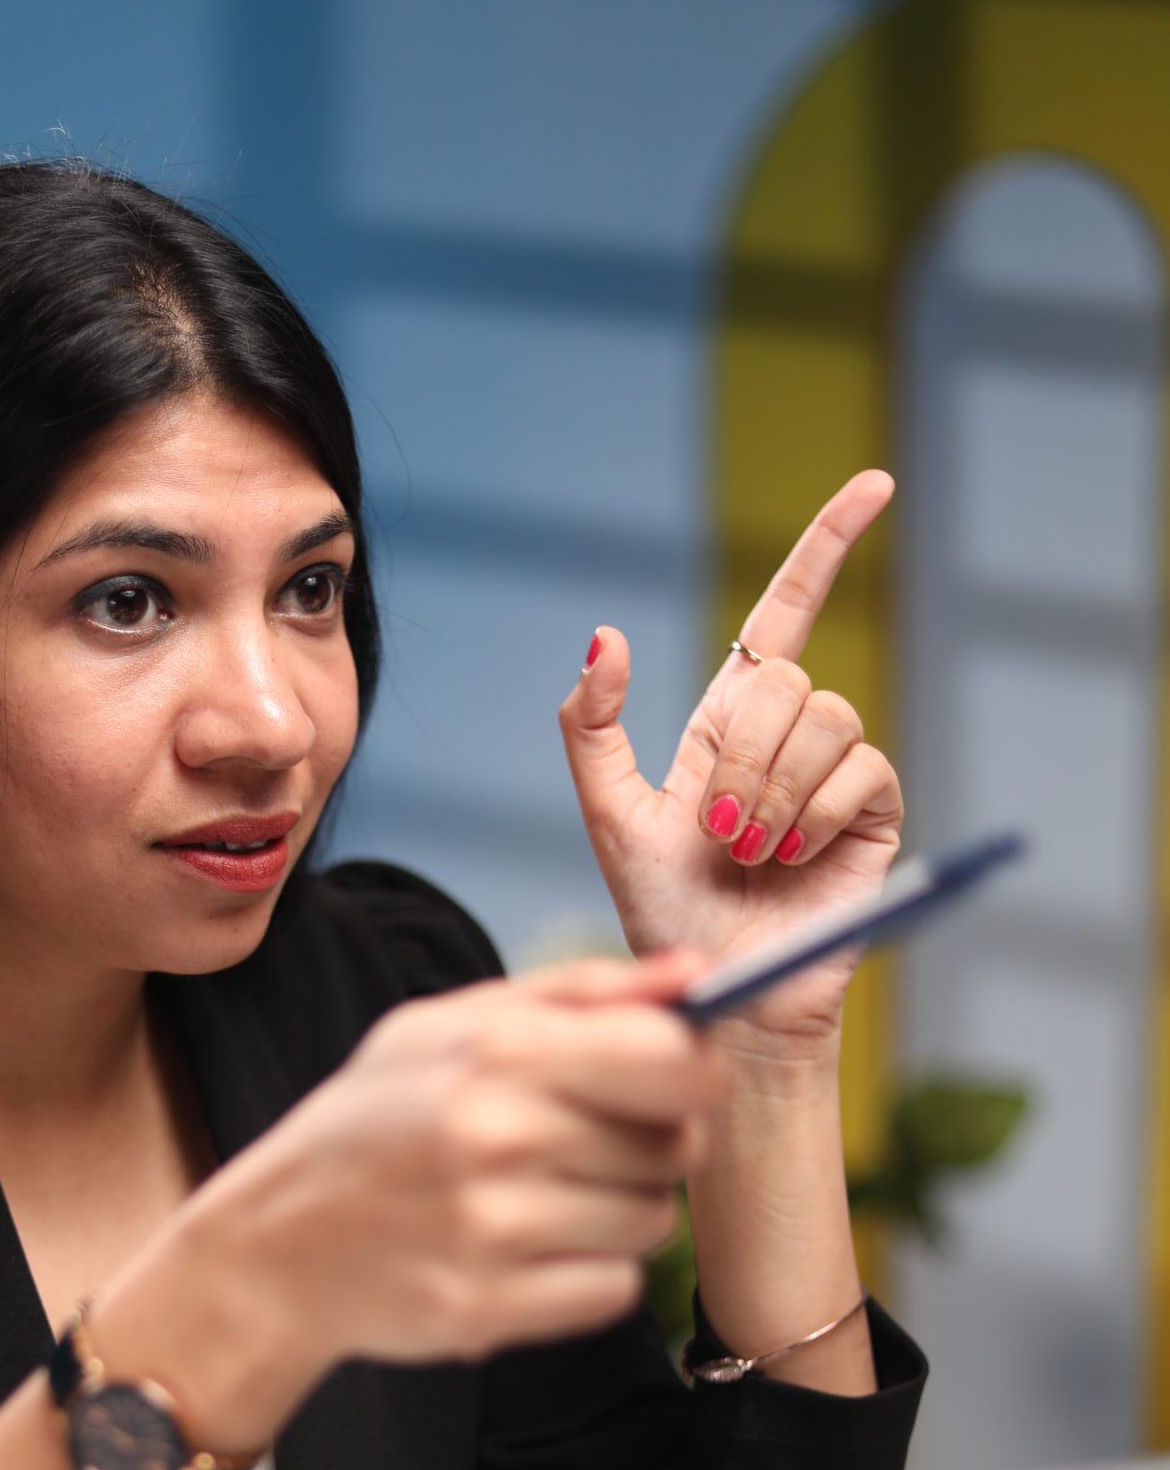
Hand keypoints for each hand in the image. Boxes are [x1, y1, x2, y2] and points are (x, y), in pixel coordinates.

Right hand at [188, 948, 725, 1388]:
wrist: (273, 1247)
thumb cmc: (372, 1123)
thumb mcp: (448, 1026)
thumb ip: (577, 992)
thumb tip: (694, 977)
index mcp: (496, 1054)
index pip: (674, 1060)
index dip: (693, 1073)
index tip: (668, 1083)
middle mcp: (497, 1139)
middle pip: (675, 1146)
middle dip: (647, 1145)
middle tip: (575, 1146)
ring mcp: (493, 1232)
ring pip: (651, 1222)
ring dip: (616, 1213)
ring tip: (540, 1199)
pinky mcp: (489, 1309)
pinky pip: (613, 1290)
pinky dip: (586, 1275)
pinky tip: (526, 1252)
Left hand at [557, 471, 903, 1054]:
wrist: (720, 984)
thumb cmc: (665, 912)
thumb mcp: (608, 815)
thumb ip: (592, 726)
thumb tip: (604, 633)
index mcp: (728, 722)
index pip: (786, 612)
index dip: (828, 546)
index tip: (875, 485)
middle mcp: (790, 736)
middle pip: (786, 680)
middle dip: (742, 757)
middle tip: (719, 830)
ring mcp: (838, 773)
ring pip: (826, 719)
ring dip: (773, 791)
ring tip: (751, 851)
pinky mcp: (877, 812)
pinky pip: (860, 770)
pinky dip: (815, 813)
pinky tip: (793, 857)